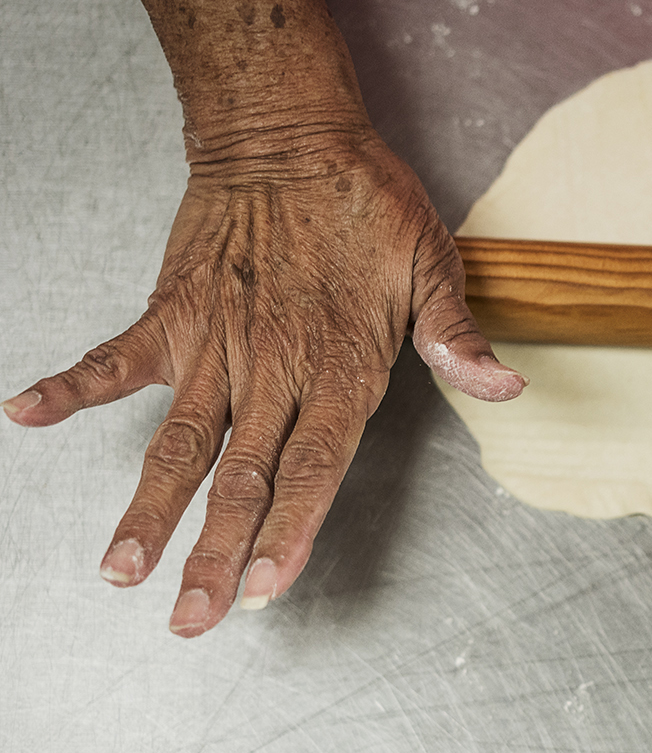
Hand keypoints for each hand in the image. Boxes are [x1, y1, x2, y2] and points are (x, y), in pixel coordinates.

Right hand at [2, 129, 524, 636]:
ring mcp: (217, 341)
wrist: (291, 133)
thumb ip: (456, 337)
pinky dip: (72, 386)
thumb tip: (504, 387)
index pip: (316, 465)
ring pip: (181, 440)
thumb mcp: (434, 264)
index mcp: (342, 364)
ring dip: (148, 507)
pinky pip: (115, 357)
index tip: (265, 588)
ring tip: (119, 569)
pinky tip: (26, 416)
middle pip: (243, 475)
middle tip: (191, 619)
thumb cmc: (367, 203)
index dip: (291, 530)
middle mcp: (275, 365)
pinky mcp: (173, 312)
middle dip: (215, 552)